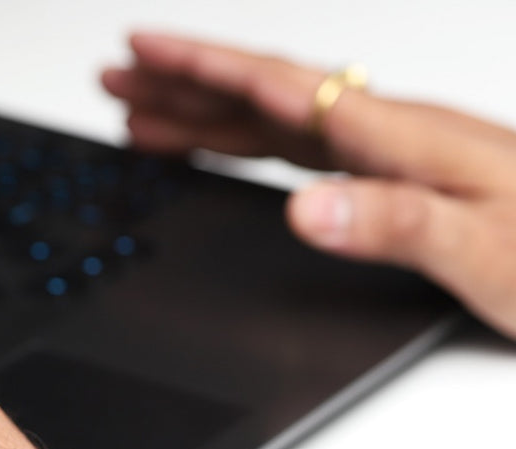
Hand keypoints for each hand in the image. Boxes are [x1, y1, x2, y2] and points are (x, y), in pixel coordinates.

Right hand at [102, 33, 515, 338]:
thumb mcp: (480, 250)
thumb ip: (391, 221)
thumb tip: (303, 206)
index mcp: (398, 139)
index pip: (281, 88)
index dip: (205, 68)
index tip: (142, 49)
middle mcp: (387, 136)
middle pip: (263, 95)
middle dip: (183, 82)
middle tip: (118, 74)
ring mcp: (388, 155)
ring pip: (273, 120)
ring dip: (204, 112)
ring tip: (145, 112)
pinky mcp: (391, 180)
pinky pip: (298, 149)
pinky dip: (246, 144)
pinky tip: (226, 150)